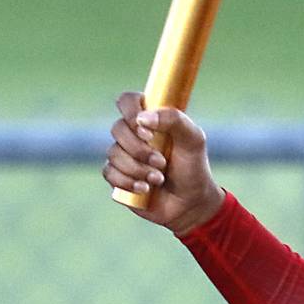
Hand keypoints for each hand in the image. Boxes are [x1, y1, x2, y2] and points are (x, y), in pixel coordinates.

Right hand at [104, 91, 223, 234]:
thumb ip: (174, 120)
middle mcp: (134, 134)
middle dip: (140, 149)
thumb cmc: (193, 166)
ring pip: (113, 153)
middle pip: (118, 128)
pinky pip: (109, 173)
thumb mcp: (193, 140)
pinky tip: (145, 189)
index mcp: (151, 119)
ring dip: (138, 169)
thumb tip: (143, 118)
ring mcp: (123, 155)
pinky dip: (128, 182)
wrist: (191, 202)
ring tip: (159, 179)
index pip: (128, 100)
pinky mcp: (117, 176)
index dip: (131, 111)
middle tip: (162, 162)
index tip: (146, 129)